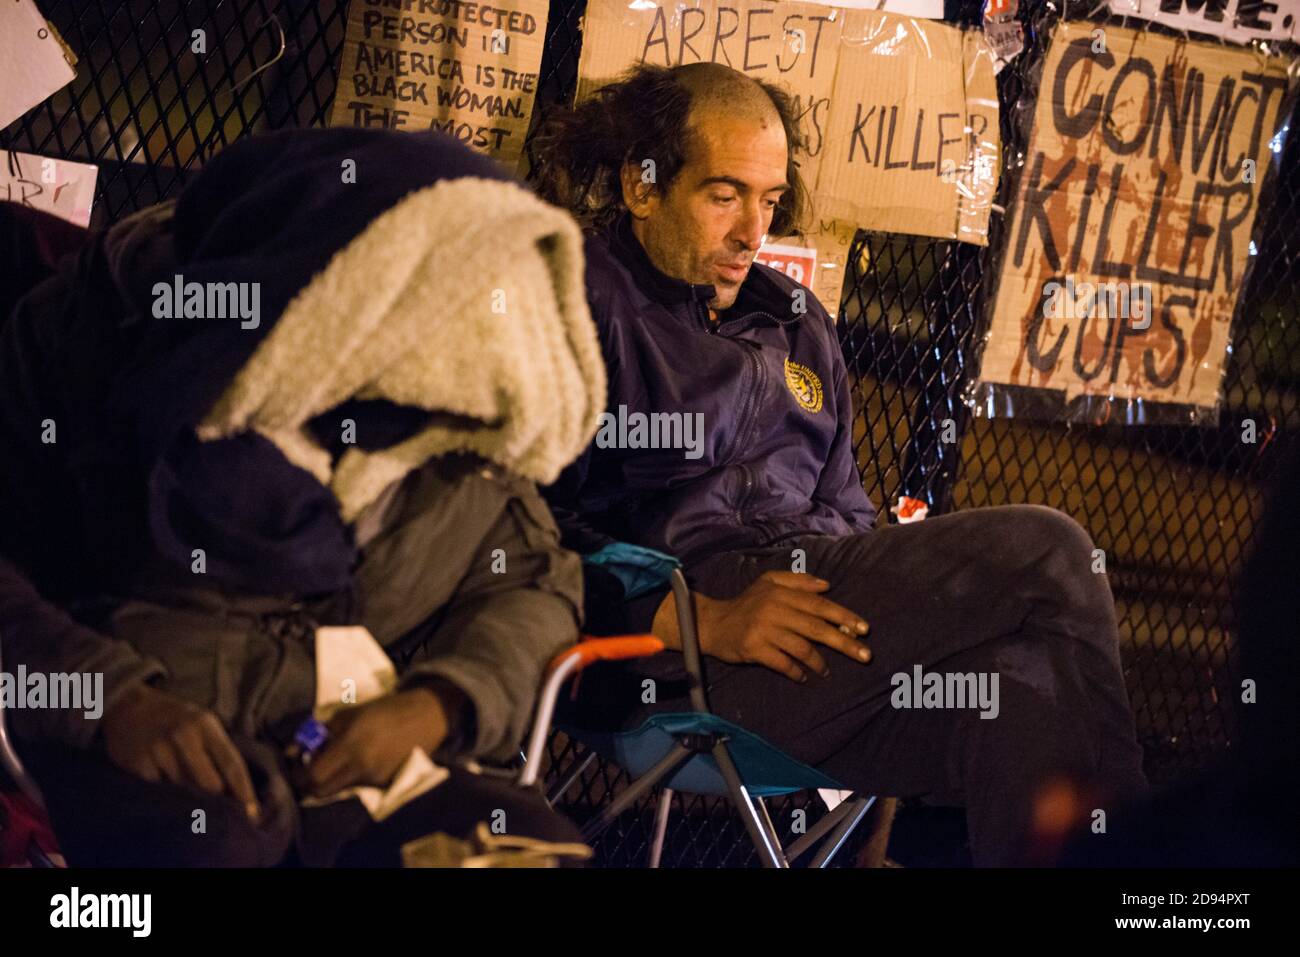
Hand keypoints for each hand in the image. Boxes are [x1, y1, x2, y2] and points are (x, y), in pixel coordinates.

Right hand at [101, 683, 260, 820]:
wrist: (129, 707)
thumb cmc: (175, 720)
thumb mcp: (202, 724)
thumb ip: (218, 751)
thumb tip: (235, 791)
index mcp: (206, 725)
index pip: (232, 764)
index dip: (244, 792)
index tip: (252, 813)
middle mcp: (184, 735)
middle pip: (210, 783)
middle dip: (217, 801)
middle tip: (221, 814)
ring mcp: (159, 749)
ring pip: (184, 791)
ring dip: (190, 802)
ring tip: (191, 804)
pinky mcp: (138, 763)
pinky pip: (159, 792)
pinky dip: (166, 798)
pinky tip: (166, 794)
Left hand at [300, 688, 451, 796]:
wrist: (425, 716)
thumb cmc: (384, 709)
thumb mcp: (349, 714)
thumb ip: (321, 733)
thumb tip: (292, 750)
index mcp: (350, 745)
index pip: (312, 775)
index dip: (298, 775)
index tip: (294, 767)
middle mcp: (361, 767)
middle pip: (321, 790)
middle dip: (310, 783)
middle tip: (307, 770)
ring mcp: (374, 778)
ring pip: (339, 789)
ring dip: (331, 780)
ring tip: (335, 761)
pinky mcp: (385, 784)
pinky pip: (357, 786)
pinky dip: (350, 778)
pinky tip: (358, 762)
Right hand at [653, 570, 870, 682]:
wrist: (712, 623)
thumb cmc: (746, 603)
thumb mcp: (769, 583)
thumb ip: (798, 581)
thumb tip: (827, 586)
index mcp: (781, 593)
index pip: (819, 605)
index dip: (844, 616)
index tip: (864, 629)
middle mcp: (775, 609)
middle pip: (816, 628)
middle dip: (844, 642)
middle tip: (865, 655)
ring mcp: (764, 630)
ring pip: (802, 648)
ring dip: (819, 663)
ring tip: (827, 671)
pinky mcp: (754, 649)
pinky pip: (783, 663)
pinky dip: (797, 672)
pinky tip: (804, 676)